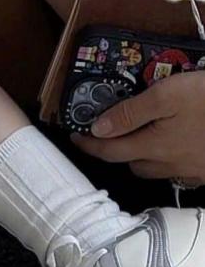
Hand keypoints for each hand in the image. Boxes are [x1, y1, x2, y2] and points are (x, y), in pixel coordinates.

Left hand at [71, 71, 204, 184]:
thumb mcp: (167, 94)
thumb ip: (130, 112)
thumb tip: (98, 129)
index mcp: (153, 146)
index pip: (109, 151)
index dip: (88, 144)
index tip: (75, 136)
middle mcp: (169, 165)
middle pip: (131, 164)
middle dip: (116, 151)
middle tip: (109, 133)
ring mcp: (190, 171)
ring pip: (154, 170)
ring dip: (142, 158)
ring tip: (140, 137)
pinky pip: (178, 172)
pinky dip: (168, 162)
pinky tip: (174, 146)